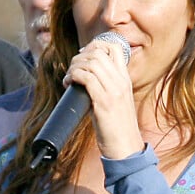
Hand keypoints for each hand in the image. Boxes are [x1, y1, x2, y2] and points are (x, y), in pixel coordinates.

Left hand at [63, 37, 142, 158]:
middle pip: (98, 52)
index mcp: (125, 79)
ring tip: (69, 78)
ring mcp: (114, 91)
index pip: (114, 47)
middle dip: (80, 56)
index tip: (82, 55)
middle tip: (72, 69)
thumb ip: (107, 86)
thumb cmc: (117, 127)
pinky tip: (68, 84)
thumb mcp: (117, 100)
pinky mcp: (104, 102)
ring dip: (74, 66)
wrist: (126, 148)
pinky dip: (73, 76)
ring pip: (91, 63)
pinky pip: (86, 78)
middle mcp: (121, 81)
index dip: (95, 45)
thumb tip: (86, 76)